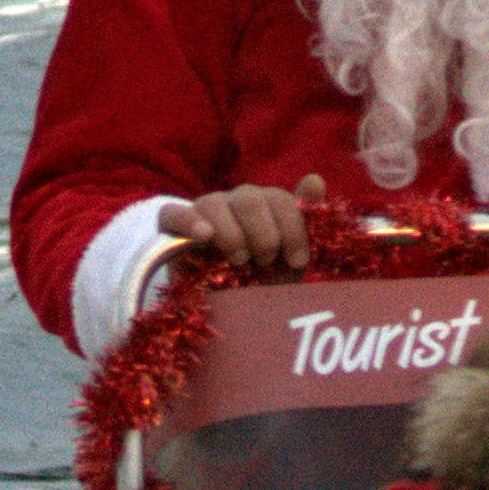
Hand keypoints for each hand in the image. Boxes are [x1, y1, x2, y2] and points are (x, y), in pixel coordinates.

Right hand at [166, 179, 325, 272]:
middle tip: (265, 262)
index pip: (280, 199)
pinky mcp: (173, 229)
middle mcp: (234, 203)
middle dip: (264, 234)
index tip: (297, 261)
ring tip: (239, 260)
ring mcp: (203, 213)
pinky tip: (205, 237)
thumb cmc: (260, 282)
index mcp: (265, 206)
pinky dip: (189, 222)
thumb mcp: (288, 261)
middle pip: (250, 199)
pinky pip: (174, 214)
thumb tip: (315, 180)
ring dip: (232, 234)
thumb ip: (305, 220)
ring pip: (214, 204)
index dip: (293, 228)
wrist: (223, 309)